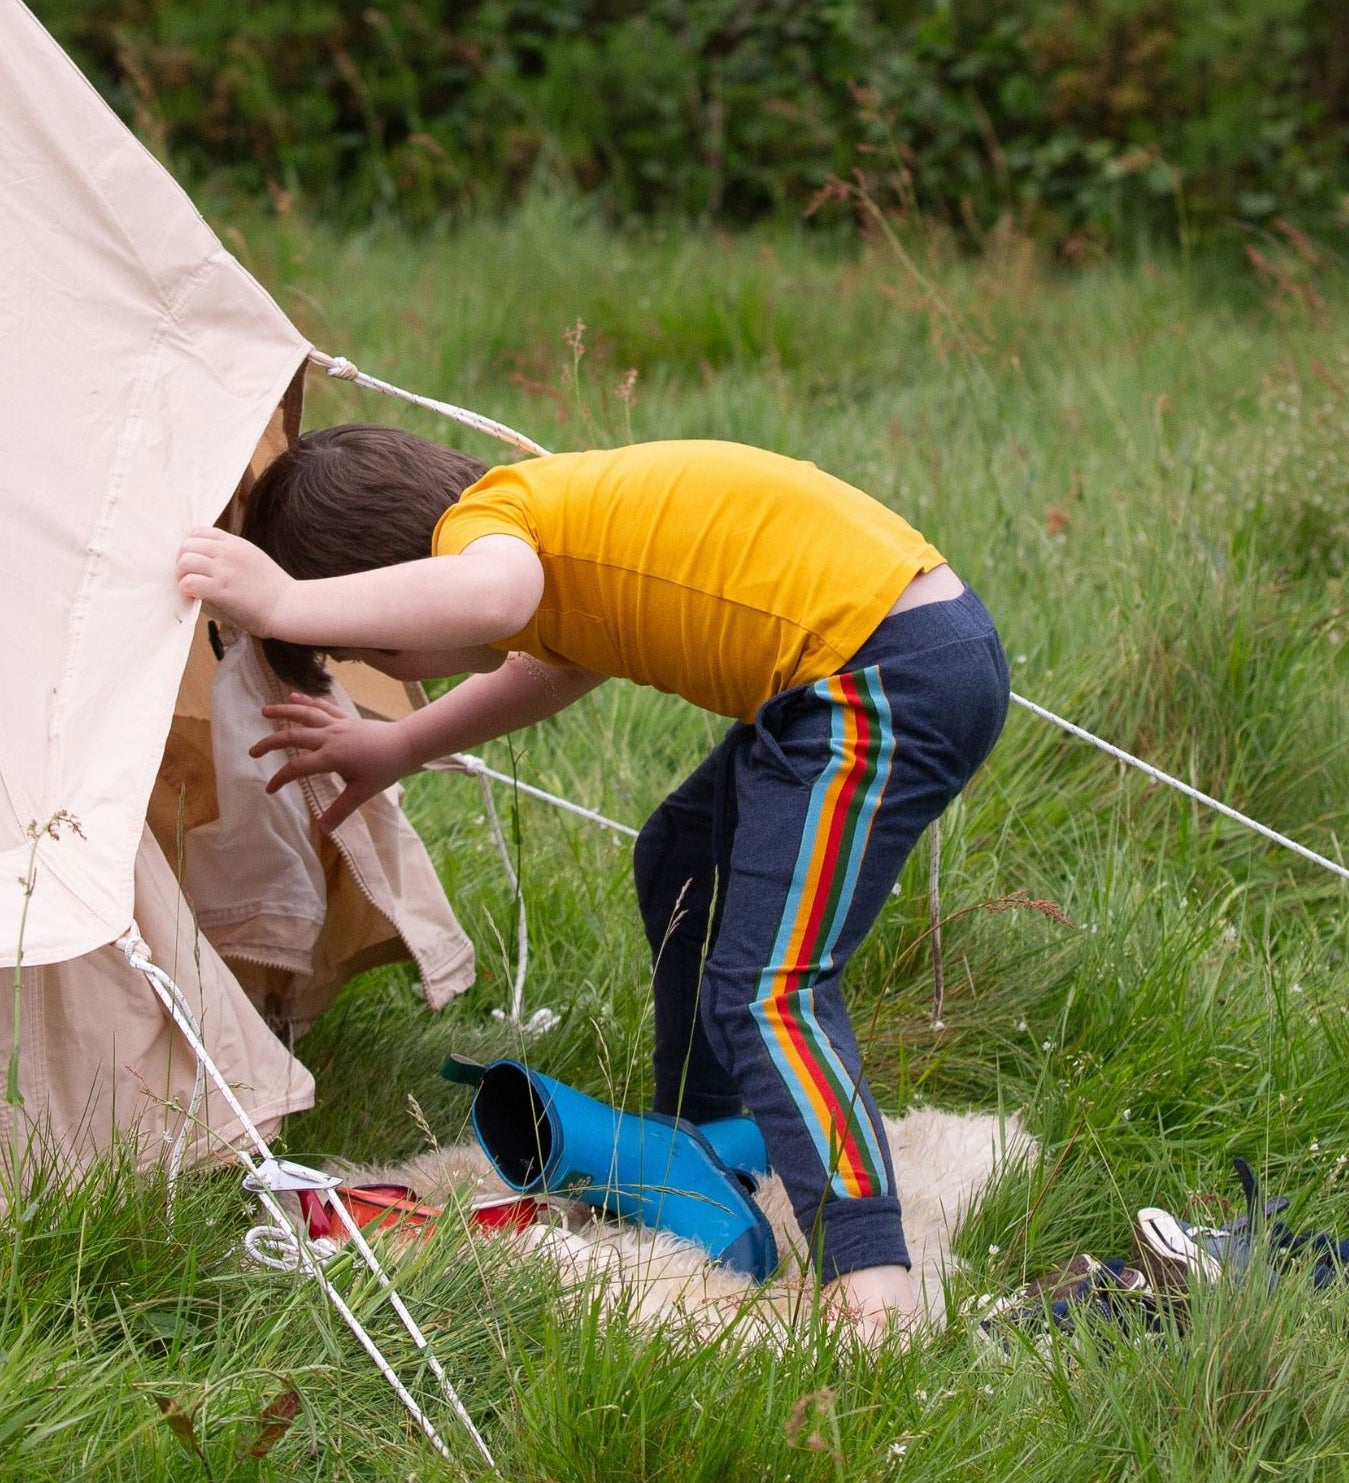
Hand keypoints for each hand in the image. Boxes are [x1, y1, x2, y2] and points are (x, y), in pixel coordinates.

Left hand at [177, 527, 291, 635]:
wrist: (288, 606)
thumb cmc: (273, 589)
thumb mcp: (253, 559)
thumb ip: (232, 555)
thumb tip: (207, 560)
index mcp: (235, 543)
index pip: (198, 531)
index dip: (190, 547)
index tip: (195, 562)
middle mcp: (228, 552)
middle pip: (187, 545)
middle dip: (182, 561)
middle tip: (188, 576)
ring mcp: (224, 570)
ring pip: (185, 561)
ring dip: (182, 575)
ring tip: (190, 587)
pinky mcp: (221, 590)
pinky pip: (189, 582)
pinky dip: (187, 590)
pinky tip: (195, 596)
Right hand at [250, 694, 414, 832]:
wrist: (405, 744)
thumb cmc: (385, 768)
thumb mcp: (362, 793)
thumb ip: (340, 810)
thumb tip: (322, 830)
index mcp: (331, 757)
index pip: (297, 767)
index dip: (280, 778)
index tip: (270, 789)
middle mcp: (330, 737)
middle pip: (293, 736)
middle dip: (270, 743)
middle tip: (252, 751)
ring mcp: (337, 724)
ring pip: (305, 714)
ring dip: (284, 711)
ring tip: (264, 711)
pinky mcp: (345, 718)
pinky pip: (323, 708)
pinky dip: (307, 701)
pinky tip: (294, 695)